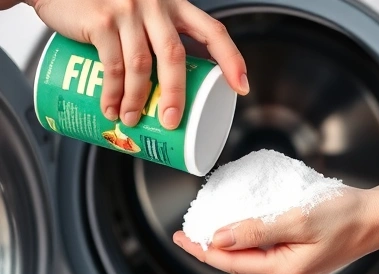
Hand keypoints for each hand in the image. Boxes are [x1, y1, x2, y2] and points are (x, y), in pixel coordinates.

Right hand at [27, 0, 247, 127]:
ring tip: (132, 121)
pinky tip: (111, 109)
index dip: (231, 59)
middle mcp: (156, 4)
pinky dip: (112, 93)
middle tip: (171, 122)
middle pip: (175, 55)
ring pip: (141, 65)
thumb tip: (171, 90)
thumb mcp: (143, 14)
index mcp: (175, 5)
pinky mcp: (102, 19)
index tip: (242, 87)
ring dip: (138, 100)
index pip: (213, 31)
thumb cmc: (110, 6)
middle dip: (176, 94)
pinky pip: (112, 65)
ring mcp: (128, 10)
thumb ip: (158, 39)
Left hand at [173, 156, 378, 273]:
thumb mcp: (297, 219)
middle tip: (187, 233)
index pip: (231, 263)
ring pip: (250, 259)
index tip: (181, 237)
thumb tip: (220, 237)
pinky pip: (264, 253)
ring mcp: (295, 270)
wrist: (376, 217)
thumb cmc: (345, 216)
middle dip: (210, 248)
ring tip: (208, 229)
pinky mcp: (300, 259)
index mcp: (286, 271)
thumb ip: (256, 230)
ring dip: (228, 244)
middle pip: (237, 264)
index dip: (202, 249)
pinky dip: (247, 241)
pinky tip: (240, 229)